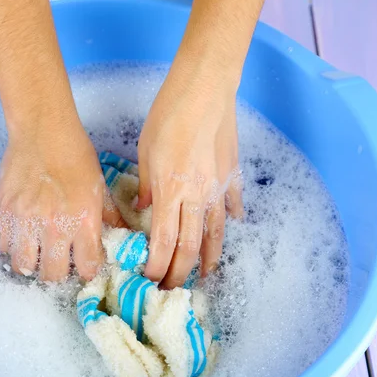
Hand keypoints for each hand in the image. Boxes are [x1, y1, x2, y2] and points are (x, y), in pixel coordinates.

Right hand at [0, 115, 125, 281]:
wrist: (44, 131)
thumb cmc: (75, 155)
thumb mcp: (100, 185)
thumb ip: (110, 215)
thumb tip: (123, 233)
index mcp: (84, 222)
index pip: (86, 268)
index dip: (86, 270)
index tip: (82, 264)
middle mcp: (55, 227)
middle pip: (52, 275)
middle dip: (56, 273)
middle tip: (56, 262)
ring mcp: (26, 221)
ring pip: (23, 266)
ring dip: (30, 264)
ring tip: (34, 254)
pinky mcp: (4, 211)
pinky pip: (1, 245)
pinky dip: (8, 246)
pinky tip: (17, 237)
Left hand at [137, 72, 243, 288]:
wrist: (205, 89)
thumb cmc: (168, 116)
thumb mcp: (145, 151)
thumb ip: (146, 185)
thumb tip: (144, 206)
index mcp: (170, 192)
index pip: (163, 243)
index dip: (157, 266)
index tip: (151, 279)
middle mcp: (196, 197)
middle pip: (190, 247)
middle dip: (180, 272)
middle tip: (173, 287)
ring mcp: (218, 188)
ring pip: (215, 235)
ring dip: (209, 258)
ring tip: (205, 274)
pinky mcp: (232, 176)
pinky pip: (231, 206)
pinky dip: (229, 221)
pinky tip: (230, 228)